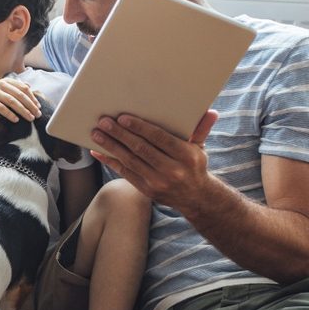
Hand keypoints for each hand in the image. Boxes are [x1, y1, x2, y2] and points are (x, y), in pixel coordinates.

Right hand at [0, 78, 40, 123]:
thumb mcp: (2, 92)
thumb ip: (14, 88)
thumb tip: (29, 86)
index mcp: (6, 81)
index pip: (23, 88)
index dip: (32, 97)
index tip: (39, 107)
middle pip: (19, 95)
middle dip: (30, 105)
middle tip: (37, 114)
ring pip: (12, 101)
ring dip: (23, 110)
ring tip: (30, 118)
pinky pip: (1, 107)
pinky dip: (9, 114)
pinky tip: (16, 120)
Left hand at [90, 110, 218, 210]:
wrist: (195, 197)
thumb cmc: (194, 165)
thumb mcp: (199, 147)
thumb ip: (201, 129)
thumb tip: (211, 112)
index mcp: (186, 156)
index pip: (159, 138)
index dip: (140, 128)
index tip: (123, 118)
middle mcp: (171, 170)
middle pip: (141, 149)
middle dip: (120, 134)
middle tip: (104, 122)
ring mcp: (157, 182)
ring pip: (130, 161)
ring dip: (111, 146)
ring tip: (97, 133)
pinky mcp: (146, 190)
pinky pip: (124, 173)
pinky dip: (110, 161)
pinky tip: (98, 151)